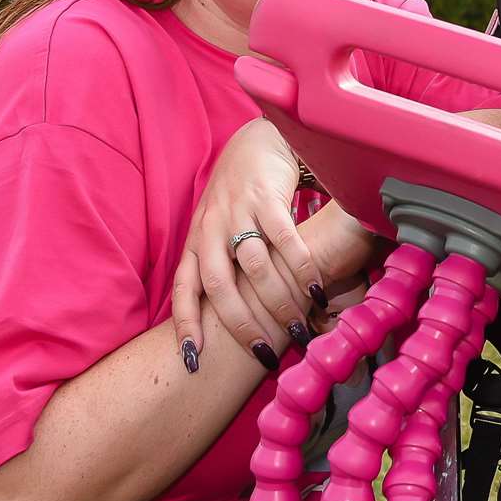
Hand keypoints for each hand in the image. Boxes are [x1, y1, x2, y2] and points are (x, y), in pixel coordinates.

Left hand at [172, 119, 323, 364]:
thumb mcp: (220, 227)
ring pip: (254, 267)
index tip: (193, 359)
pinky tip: (316, 287)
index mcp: (197, 240)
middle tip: (262, 352)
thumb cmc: (241, 193)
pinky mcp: (267, 196)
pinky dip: (301, 266)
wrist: (259, 141)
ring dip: (278, 301)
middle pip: (219, 285)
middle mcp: (211, 228)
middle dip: (240, 324)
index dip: (186, 324)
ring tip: (298, 326)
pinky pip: (284, 238)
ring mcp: (238, 211)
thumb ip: (223, 262)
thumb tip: (236, 312)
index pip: (184, 288)